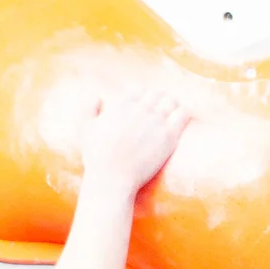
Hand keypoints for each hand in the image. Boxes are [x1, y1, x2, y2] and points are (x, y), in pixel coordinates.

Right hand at [76, 86, 191, 197]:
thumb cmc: (97, 157)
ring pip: (171, 101)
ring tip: (172, 114)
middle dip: (158, 100)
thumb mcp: (85, 129)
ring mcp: (156, 121)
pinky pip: (183, 114)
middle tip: (160, 110)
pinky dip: (185, 112)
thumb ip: (88, 108)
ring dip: (172, 105)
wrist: (113, 179)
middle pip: (157, 94)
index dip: (142, 97)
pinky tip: (183, 119)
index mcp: (122, 105)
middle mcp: (140, 109)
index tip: (144, 105)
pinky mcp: (170, 136)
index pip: (139, 89)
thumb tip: (97, 96)